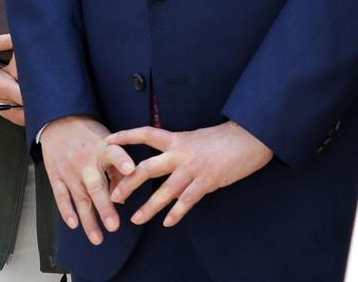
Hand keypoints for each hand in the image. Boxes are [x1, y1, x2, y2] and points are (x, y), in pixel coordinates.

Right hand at [41, 115, 135, 245]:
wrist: (58, 120)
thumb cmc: (89, 134)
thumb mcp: (107, 140)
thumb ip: (117, 166)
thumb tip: (124, 195)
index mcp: (102, 148)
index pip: (115, 153)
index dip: (122, 161)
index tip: (131, 169)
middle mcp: (85, 160)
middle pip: (96, 186)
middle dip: (105, 207)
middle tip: (114, 226)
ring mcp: (69, 169)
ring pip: (79, 198)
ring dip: (89, 220)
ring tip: (98, 238)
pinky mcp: (55, 174)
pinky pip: (61, 196)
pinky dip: (66, 210)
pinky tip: (73, 224)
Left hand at [106, 121, 273, 227]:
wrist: (248, 138)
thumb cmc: (223, 139)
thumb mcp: (196, 138)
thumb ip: (180, 148)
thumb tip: (167, 157)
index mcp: (177, 139)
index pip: (146, 134)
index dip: (126, 136)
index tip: (108, 140)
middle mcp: (180, 153)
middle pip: (147, 168)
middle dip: (128, 183)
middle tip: (113, 196)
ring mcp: (193, 168)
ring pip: (165, 190)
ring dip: (149, 207)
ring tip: (136, 219)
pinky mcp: (207, 181)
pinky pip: (187, 200)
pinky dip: (177, 212)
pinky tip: (168, 222)